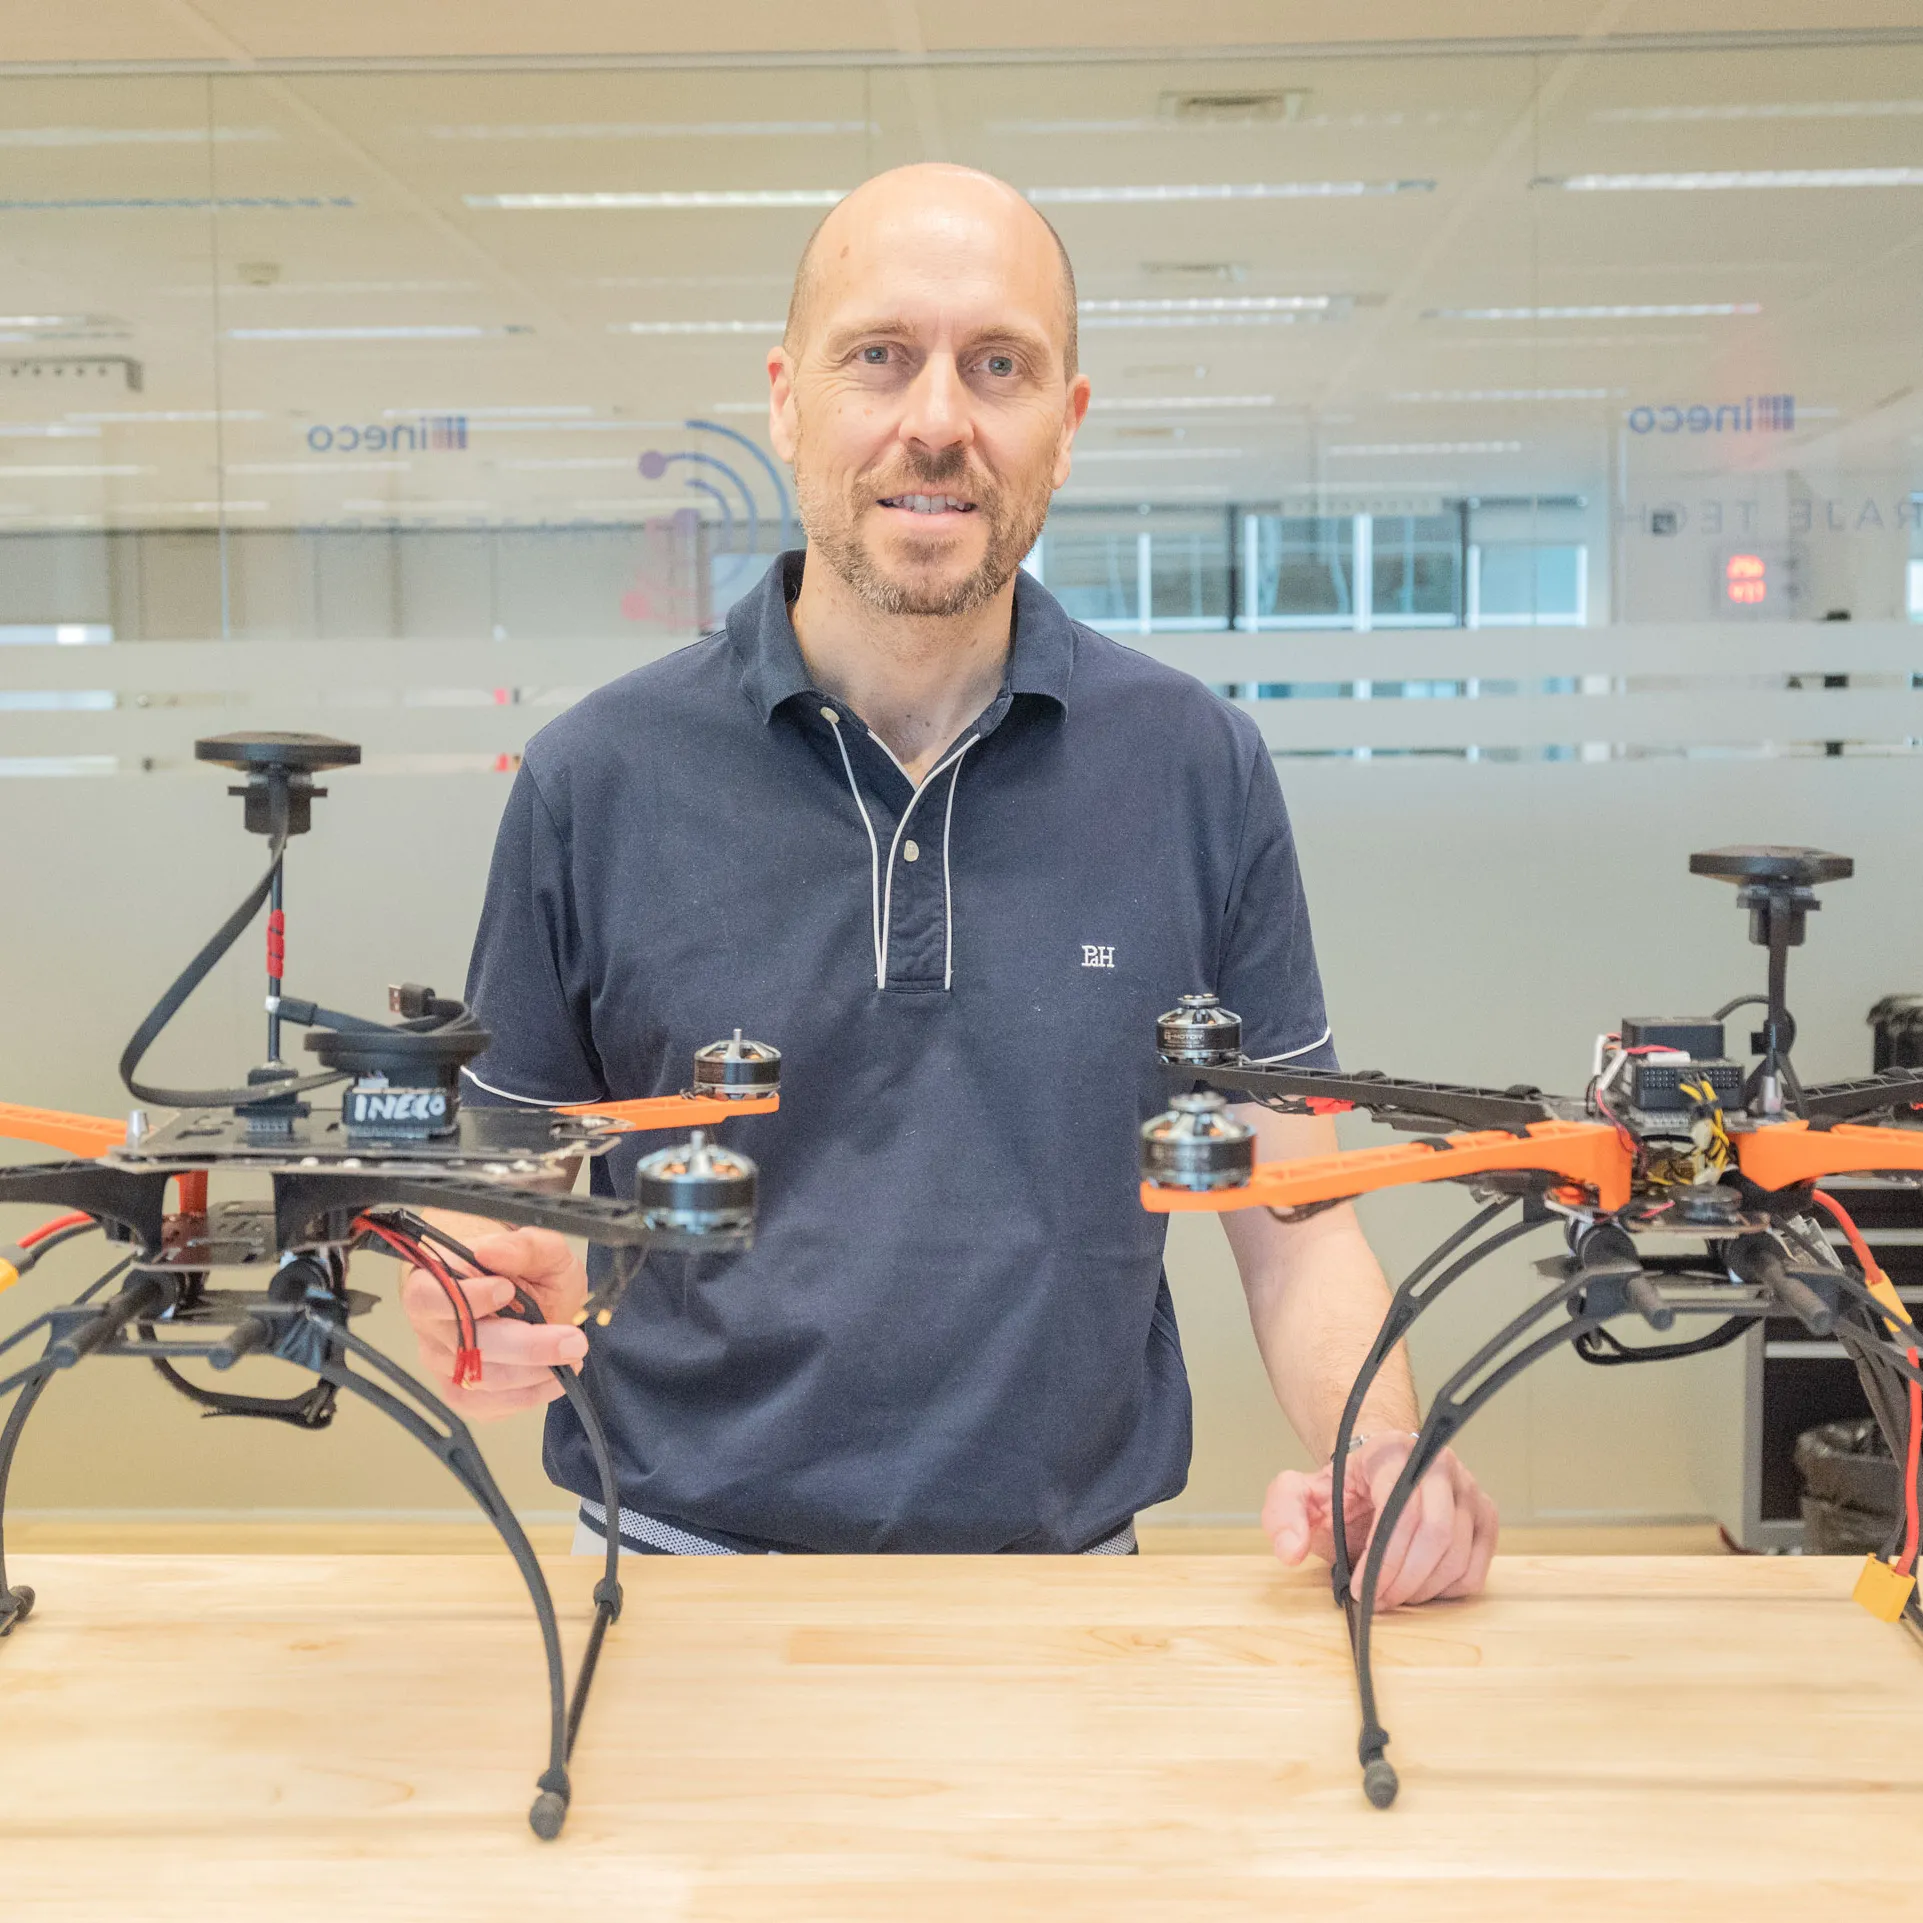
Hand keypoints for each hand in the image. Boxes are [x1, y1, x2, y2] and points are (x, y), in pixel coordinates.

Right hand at [397, 1217, 591, 1420]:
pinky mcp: (461, 1393)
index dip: (467, 1298)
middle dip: (523, 1346)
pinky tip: (553, 1378)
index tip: (508, 1290)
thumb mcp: (538, 1248)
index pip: (429, 1297)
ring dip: (531, 1373)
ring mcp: (443, 1363)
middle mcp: (431, 1326)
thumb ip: (522, 1245)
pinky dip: (526, 1397)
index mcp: (434, 1281)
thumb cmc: (524, 1269)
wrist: (525, 1294)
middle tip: (571, 1340)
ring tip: (571, 1355)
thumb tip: (493, 1253)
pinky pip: (486, 1406)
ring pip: (478, 1381)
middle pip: (463, 1346)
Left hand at [1262, 1433, 1497, 1609]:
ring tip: (1391, 1594)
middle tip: (1376, 1600)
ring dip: (1422, 1590)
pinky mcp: (1485, 1517)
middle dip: (1403, 1579)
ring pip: (1457, 1556)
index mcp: (1393, 1452)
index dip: (1383, 1556)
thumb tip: (1290, 1551)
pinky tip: (1417, 1586)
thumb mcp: (1297, 1493)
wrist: (1372, 1476)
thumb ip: (1283, 1513)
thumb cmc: (1341, 1489)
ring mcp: (1468, 1490)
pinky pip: (1474, 1570)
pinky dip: (1445, 1591)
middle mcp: (1440, 1464)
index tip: (1358, 1586)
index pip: (1403, 1507)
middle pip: (1437, 1533)